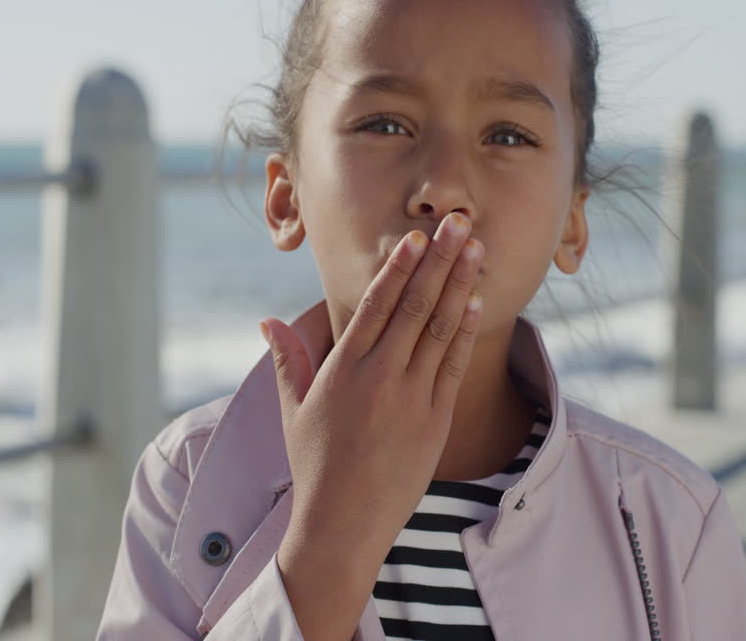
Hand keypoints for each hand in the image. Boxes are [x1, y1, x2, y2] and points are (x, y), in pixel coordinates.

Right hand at [259, 211, 483, 571]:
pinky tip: (477, 301)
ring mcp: (412, 397)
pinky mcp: (436, 420)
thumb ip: (287, 361)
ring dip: (460, 284)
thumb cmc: (315, 467)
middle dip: (439, 259)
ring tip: (476, 249)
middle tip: (458, 221)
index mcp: (343, 369)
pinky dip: (467, 330)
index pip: (375, 305)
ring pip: (441, 328)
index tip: (414, 237)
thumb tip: (268, 321)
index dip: (397, 267)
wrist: (345, 524)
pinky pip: (455, 365)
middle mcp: (380, 376)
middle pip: (416, 305)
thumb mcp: (292, 411)